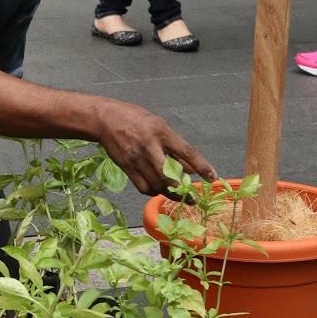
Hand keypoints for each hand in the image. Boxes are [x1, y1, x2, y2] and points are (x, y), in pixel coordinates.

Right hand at [92, 99, 215, 195]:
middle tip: (191, 197)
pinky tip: (158, 189)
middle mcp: (149, 146)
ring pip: (156, 185)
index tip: (212, 177)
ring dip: (169, 193)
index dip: (202, 166)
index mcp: (162, 132)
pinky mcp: (126, 167)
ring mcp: (136, 159)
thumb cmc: (136, 120)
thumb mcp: (160, 126)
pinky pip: (143, 187)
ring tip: (176, 194)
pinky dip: (154, 191)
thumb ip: (176, 148)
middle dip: (182, 190)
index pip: (187, 151)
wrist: (105, 120)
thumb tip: (191, 169)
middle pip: (169, 176)